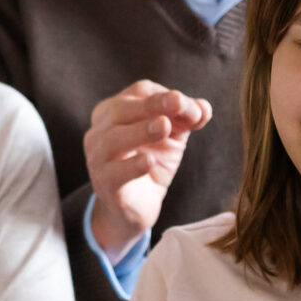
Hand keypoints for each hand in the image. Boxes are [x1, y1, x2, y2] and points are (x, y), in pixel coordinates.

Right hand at [85, 82, 212, 256]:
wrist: (135, 207)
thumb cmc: (150, 163)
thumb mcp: (172, 138)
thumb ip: (186, 120)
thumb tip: (204, 107)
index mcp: (115, 111)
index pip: (139, 93)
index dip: (165, 96)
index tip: (194, 109)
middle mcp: (100, 131)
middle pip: (121, 110)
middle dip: (151, 105)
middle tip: (177, 102)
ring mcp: (97, 158)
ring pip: (114, 140)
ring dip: (141, 131)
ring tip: (164, 126)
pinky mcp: (104, 184)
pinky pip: (114, 173)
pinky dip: (132, 166)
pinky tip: (149, 162)